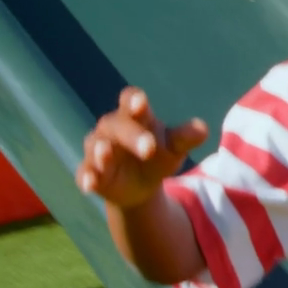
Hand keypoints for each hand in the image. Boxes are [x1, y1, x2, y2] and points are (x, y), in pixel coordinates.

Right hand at [76, 87, 208, 208]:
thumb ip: (185, 137)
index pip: (130, 101)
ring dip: (99, 151)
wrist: (142, 186)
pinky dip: (87, 177)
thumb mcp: (175, 148)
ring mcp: (98, 150)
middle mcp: (112, 129)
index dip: (134, 101)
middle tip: (149, 148)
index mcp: (135, 117)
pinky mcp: (90, 172)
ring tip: (105, 154)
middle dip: (131, 135)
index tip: (140, 103)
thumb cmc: (158, 155)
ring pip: (94, 146)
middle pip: (116, 125)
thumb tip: (203, 129)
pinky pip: (85, 173)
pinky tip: (89, 184)